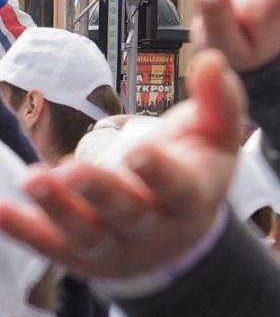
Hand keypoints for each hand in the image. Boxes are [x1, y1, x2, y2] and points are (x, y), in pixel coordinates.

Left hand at [0, 51, 244, 279]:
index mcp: (193, 199)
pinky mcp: (81, 255)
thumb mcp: (218, 136)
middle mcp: (156, 230)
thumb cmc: (197, 170)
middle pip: (129, 215)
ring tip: (33, 179)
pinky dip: (23, 230)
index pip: (179, 189)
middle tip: (74, 171)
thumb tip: (211, 60)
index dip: (159, 174)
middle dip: (101, 193)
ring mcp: (117, 246)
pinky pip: (50, 244)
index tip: (137, 152)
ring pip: (87, 233)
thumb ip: (219, 99)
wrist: (179, 233)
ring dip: (58, 210)